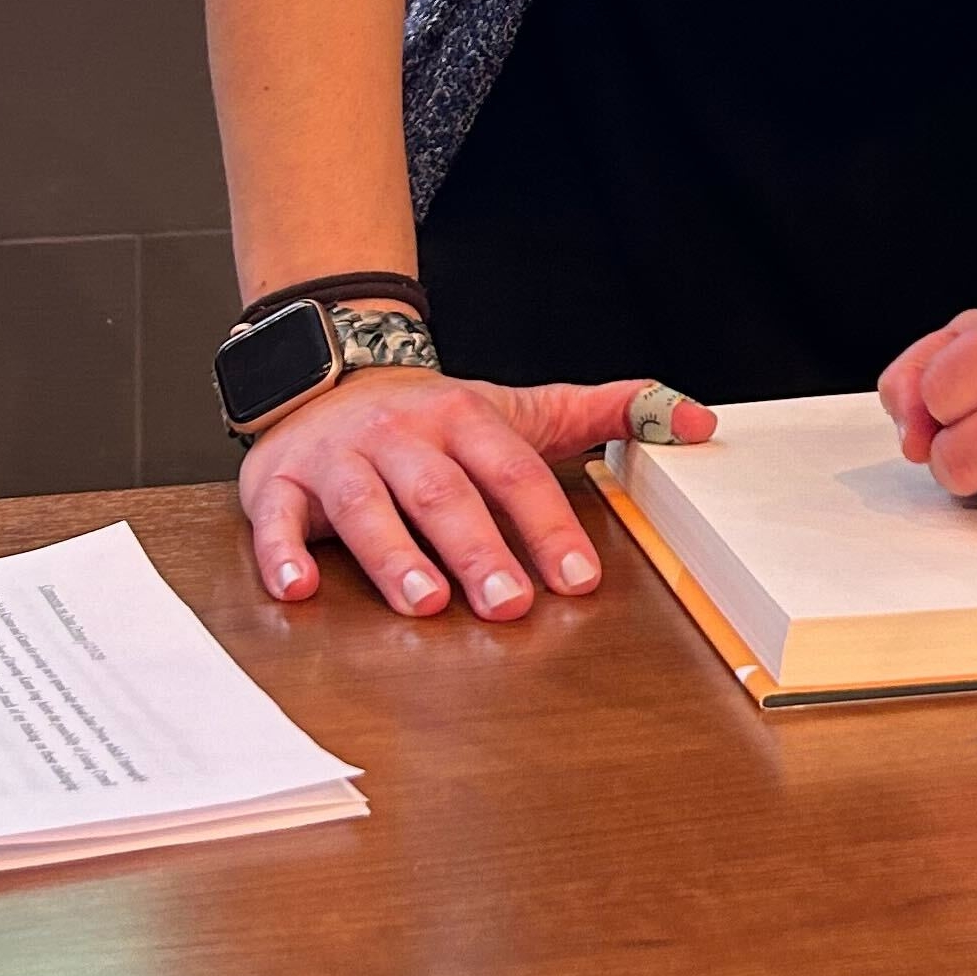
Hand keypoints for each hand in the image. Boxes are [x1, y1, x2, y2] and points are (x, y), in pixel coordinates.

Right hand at [239, 370, 714, 618]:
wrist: (330, 371)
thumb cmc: (433, 415)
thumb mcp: (520, 407)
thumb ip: (607, 412)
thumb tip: (698, 420)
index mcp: (463, 417)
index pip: (511, 470)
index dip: (545, 523)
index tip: (577, 577)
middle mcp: (401, 435)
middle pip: (443, 492)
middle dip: (478, 548)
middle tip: (509, 604)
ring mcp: (338, 457)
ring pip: (367, 506)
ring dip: (394, 556)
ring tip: (424, 602)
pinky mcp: (278, 479)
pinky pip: (277, 517)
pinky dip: (283, 552)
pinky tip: (298, 589)